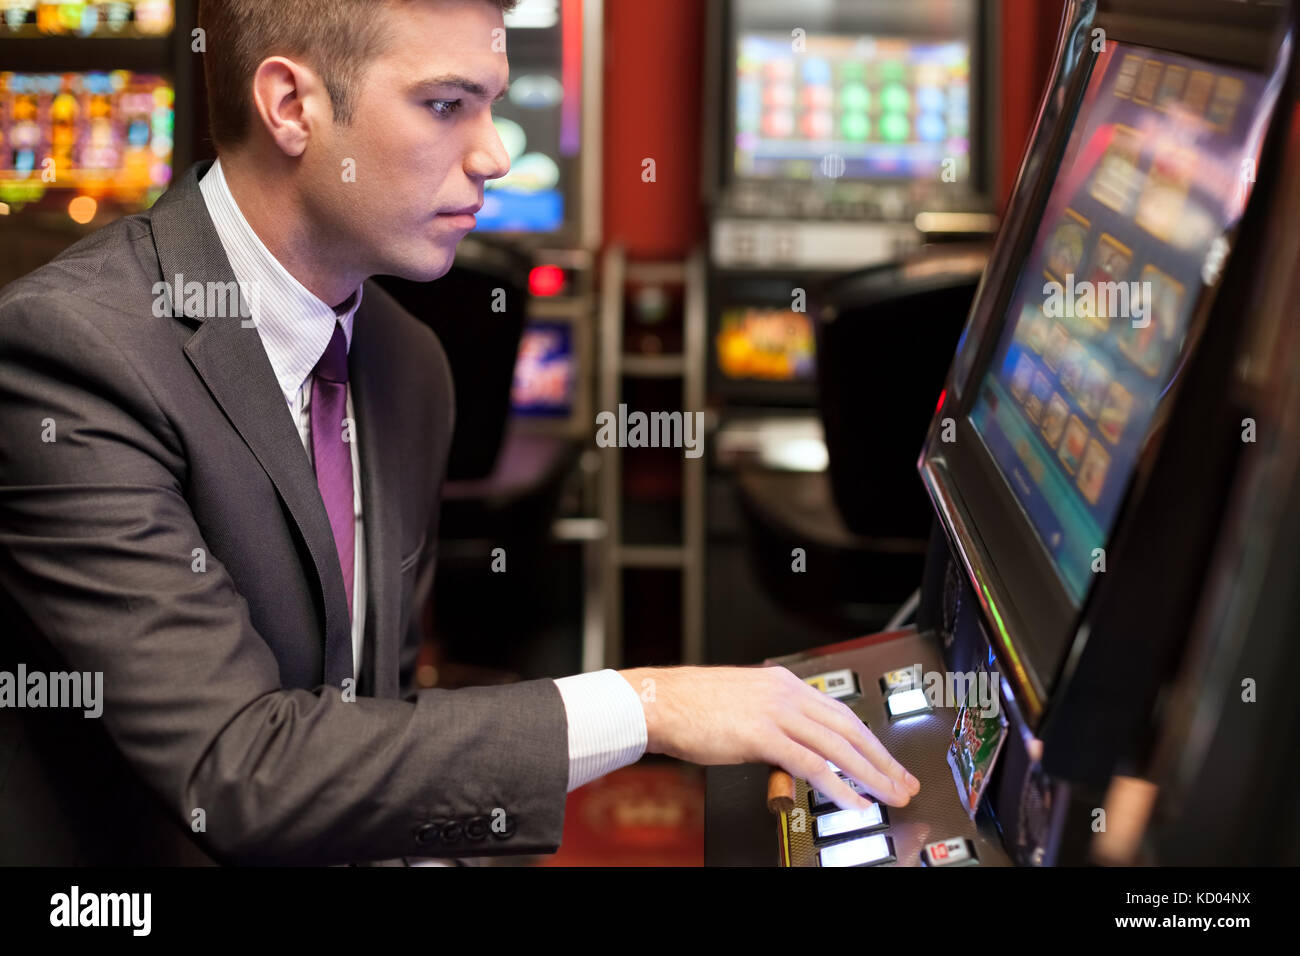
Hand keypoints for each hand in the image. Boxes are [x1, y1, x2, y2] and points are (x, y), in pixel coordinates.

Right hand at [618, 664, 919, 810]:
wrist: (658, 700)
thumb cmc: (691, 705)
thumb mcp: (743, 706)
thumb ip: (772, 723)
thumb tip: (791, 751)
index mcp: (784, 683)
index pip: (840, 712)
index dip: (869, 739)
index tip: (887, 760)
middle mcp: (786, 693)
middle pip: (849, 728)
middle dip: (882, 758)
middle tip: (903, 782)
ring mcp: (775, 712)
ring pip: (837, 745)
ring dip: (870, 774)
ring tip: (889, 795)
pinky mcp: (761, 734)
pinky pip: (810, 762)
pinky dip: (837, 784)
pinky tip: (853, 800)